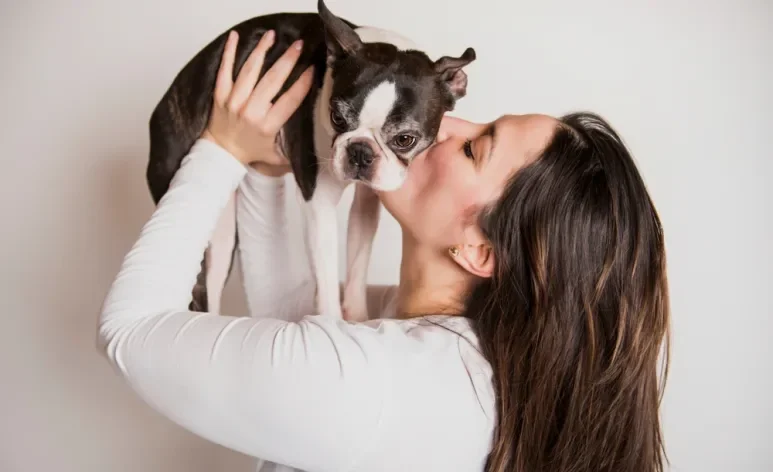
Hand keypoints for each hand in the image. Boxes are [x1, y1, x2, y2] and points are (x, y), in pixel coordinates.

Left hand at [201, 29, 313, 174]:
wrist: (221, 153)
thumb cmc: (251, 151)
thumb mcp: (276, 156)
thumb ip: (294, 150)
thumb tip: (317, 146)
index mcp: (268, 126)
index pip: (289, 100)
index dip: (302, 83)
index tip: (312, 69)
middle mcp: (251, 111)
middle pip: (272, 81)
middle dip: (287, 60)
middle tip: (298, 45)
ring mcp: (235, 101)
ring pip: (250, 71)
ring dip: (262, 50)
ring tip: (272, 35)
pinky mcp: (221, 95)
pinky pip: (224, 70)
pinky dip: (229, 53)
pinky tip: (235, 36)